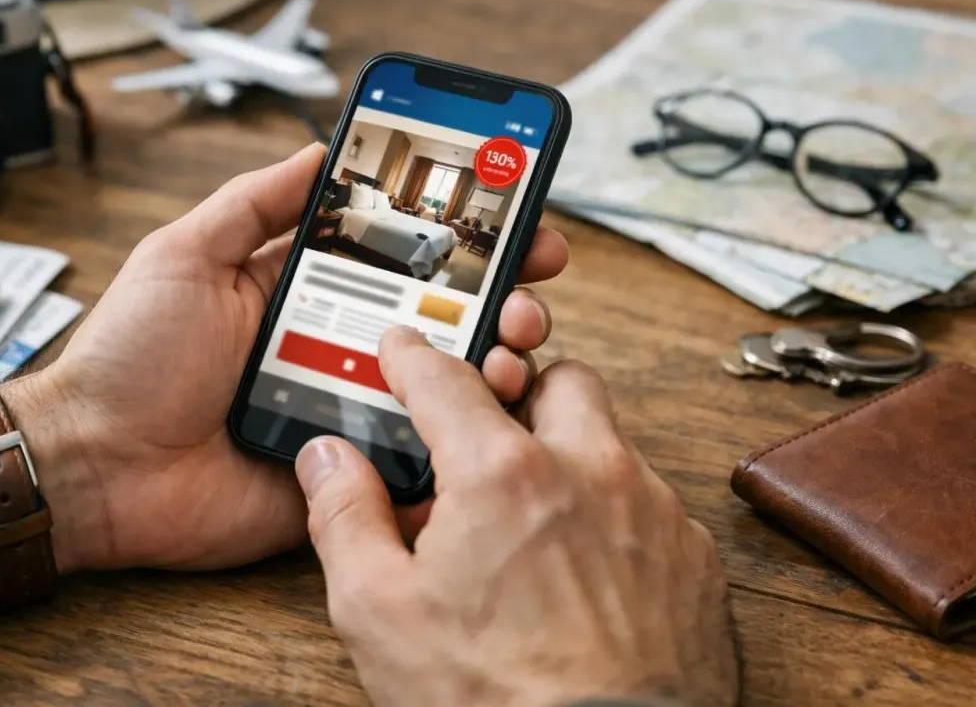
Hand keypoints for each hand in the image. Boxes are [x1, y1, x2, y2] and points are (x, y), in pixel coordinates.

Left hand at [11, 143, 569, 572]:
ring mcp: (347, 412)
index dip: (458, 235)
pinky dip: (461, 440)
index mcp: (304, 293)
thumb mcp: (185, 254)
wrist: (95, 467)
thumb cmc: (130, 358)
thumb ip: (255, 203)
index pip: (399, 255)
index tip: (511, 211)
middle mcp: (336, 349)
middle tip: (532, 277)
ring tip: (513, 341)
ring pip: (441, 387)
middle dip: (499, 292)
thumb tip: (318, 151)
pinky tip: (491, 414)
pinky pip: (418, 459)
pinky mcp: (348, 474)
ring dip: (495, 358)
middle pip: (439, 317)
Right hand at [295, 329, 739, 706]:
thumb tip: (328, 460)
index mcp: (502, 474)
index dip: (413, 357)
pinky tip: (586, 568)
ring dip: (570, 456)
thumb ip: (345, 517)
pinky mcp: (693, 556)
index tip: (403, 349)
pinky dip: (615, 516)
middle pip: (557, 379)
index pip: (445, 379)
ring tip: (534, 517)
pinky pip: (651, 503)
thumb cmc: (498, 700)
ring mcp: (652, 510)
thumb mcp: (380, 612)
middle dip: (520, 393)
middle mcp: (588, 471)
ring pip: (610, 441)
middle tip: (488, 438)